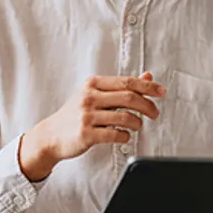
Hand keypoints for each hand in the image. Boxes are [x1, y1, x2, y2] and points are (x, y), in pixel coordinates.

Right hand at [18, 72, 164, 180]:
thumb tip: (148, 77)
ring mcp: (86, 116)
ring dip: (137, 123)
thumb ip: (121, 87)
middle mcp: (89, 97)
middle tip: (155, 114)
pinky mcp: (85, 134)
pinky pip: (114, 134)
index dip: (148, 87)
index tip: (162, 92)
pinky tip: (125, 136)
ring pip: (124, 117)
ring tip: (137, 125)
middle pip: (129, 98)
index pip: (127, 82)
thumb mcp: (95, 95)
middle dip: (148, 106)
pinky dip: (125, 136)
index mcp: (93, 84)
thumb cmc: (76, 114)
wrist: (51, 135)